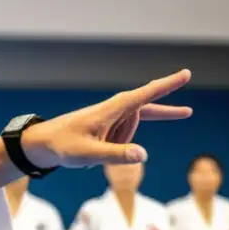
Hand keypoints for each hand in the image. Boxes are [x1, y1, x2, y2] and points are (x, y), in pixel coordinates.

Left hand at [21, 70, 192, 169]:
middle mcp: (114, 109)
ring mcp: (111, 117)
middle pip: (140, 119)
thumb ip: (115, 155)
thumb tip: (143, 155)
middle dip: (126, 138)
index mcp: (111, 109)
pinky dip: (116, 149)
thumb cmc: (62, 146)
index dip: (167, 85)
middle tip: (97, 141)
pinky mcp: (107, 125)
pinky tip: (92, 155)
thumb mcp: (88, 155)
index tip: (187, 73)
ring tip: (88, 150)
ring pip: (131, 133)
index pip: (145, 95)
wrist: (41, 144)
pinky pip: (124, 138)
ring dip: (117, 147)